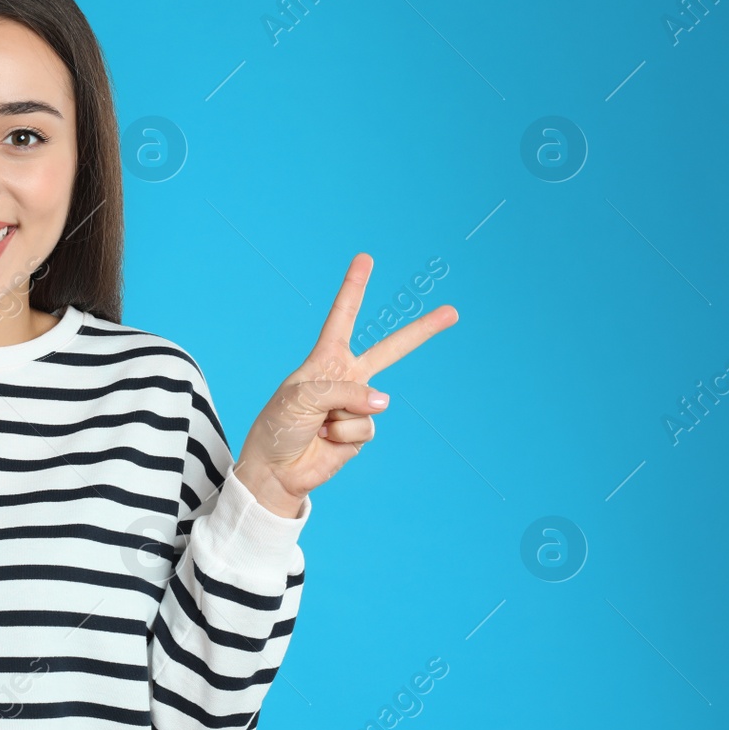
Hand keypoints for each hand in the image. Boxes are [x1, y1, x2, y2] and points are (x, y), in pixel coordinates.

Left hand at [232, 253, 458, 517]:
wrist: (276, 470)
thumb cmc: (279, 427)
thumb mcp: (302, 397)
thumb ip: (345, 391)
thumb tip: (383, 401)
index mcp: (325, 360)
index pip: (343, 317)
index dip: (354, 288)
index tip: (365, 259)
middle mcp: (345, 378)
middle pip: (391, 350)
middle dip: (422, 330)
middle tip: (453, 311)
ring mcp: (357, 406)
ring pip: (373, 403)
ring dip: (340, 417)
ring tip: (316, 426)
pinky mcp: (361, 433)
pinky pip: (365, 428)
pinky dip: (344, 436)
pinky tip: (327, 440)